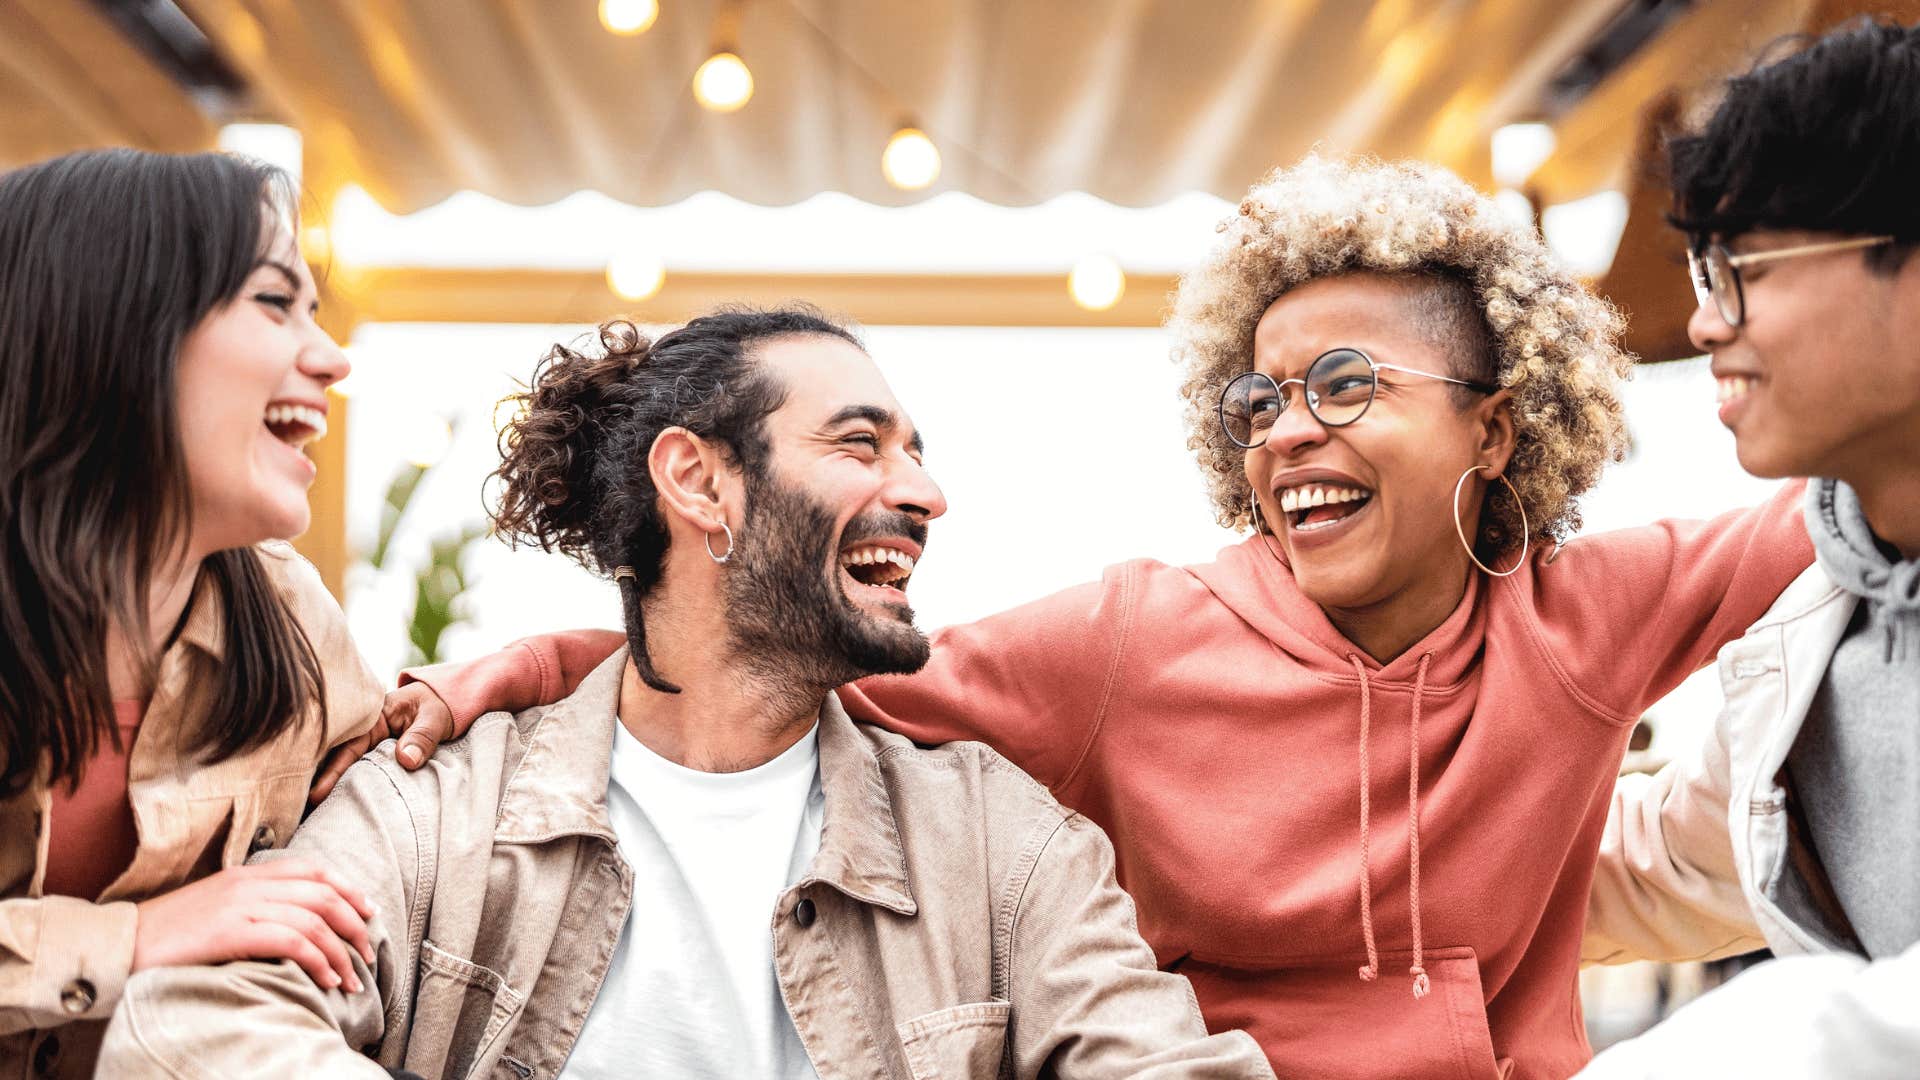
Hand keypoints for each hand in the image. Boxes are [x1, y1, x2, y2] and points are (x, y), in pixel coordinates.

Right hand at [133, 862, 375, 993]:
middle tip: (367, 952)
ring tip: (351, 978)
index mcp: (246, 873)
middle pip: (322, 892)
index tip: (368, 911)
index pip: (313, 870)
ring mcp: (240, 905)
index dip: (348, 888)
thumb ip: (251, 905)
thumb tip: (293, 925)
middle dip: (354, 923)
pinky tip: (326, 979)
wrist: (119, 944)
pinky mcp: (231, 932)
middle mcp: (248, 883)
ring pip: (313, 918)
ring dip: (340, 951)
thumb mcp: (215, 908)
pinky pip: (291, 940)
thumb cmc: (168, 935)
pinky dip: (317, 960)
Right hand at [309, 681, 456, 804]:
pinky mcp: (373, 756)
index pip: (348, 748)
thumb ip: (422, 735)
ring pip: (345, 769)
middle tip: (304, 812)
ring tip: (310, 816)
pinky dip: (347, 787)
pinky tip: (333, 808)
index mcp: (373, 719)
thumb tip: (406, 759)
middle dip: (319, 784)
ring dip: (331, 789)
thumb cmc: (437, 707)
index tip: (318, 794)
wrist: (446, 703)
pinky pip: (358, 773)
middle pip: (336, 760)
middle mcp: (364, 733)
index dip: (332, 771)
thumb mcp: (434, 717)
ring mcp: (367, 746)